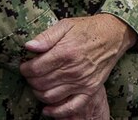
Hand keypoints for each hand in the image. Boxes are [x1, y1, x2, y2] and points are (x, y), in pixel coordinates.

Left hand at [21, 13, 135, 115]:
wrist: (113, 35)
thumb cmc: (87, 28)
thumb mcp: (65, 25)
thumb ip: (46, 37)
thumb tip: (28, 47)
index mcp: (64, 52)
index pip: (35, 69)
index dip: (25, 69)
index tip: (25, 66)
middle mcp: (72, 70)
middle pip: (41, 83)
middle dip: (31, 80)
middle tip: (31, 75)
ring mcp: (82, 82)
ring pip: (50, 96)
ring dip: (39, 93)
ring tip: (38, 86)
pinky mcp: (90, 90)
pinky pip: (71, 107)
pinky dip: (56, 112)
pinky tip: (47, 109)